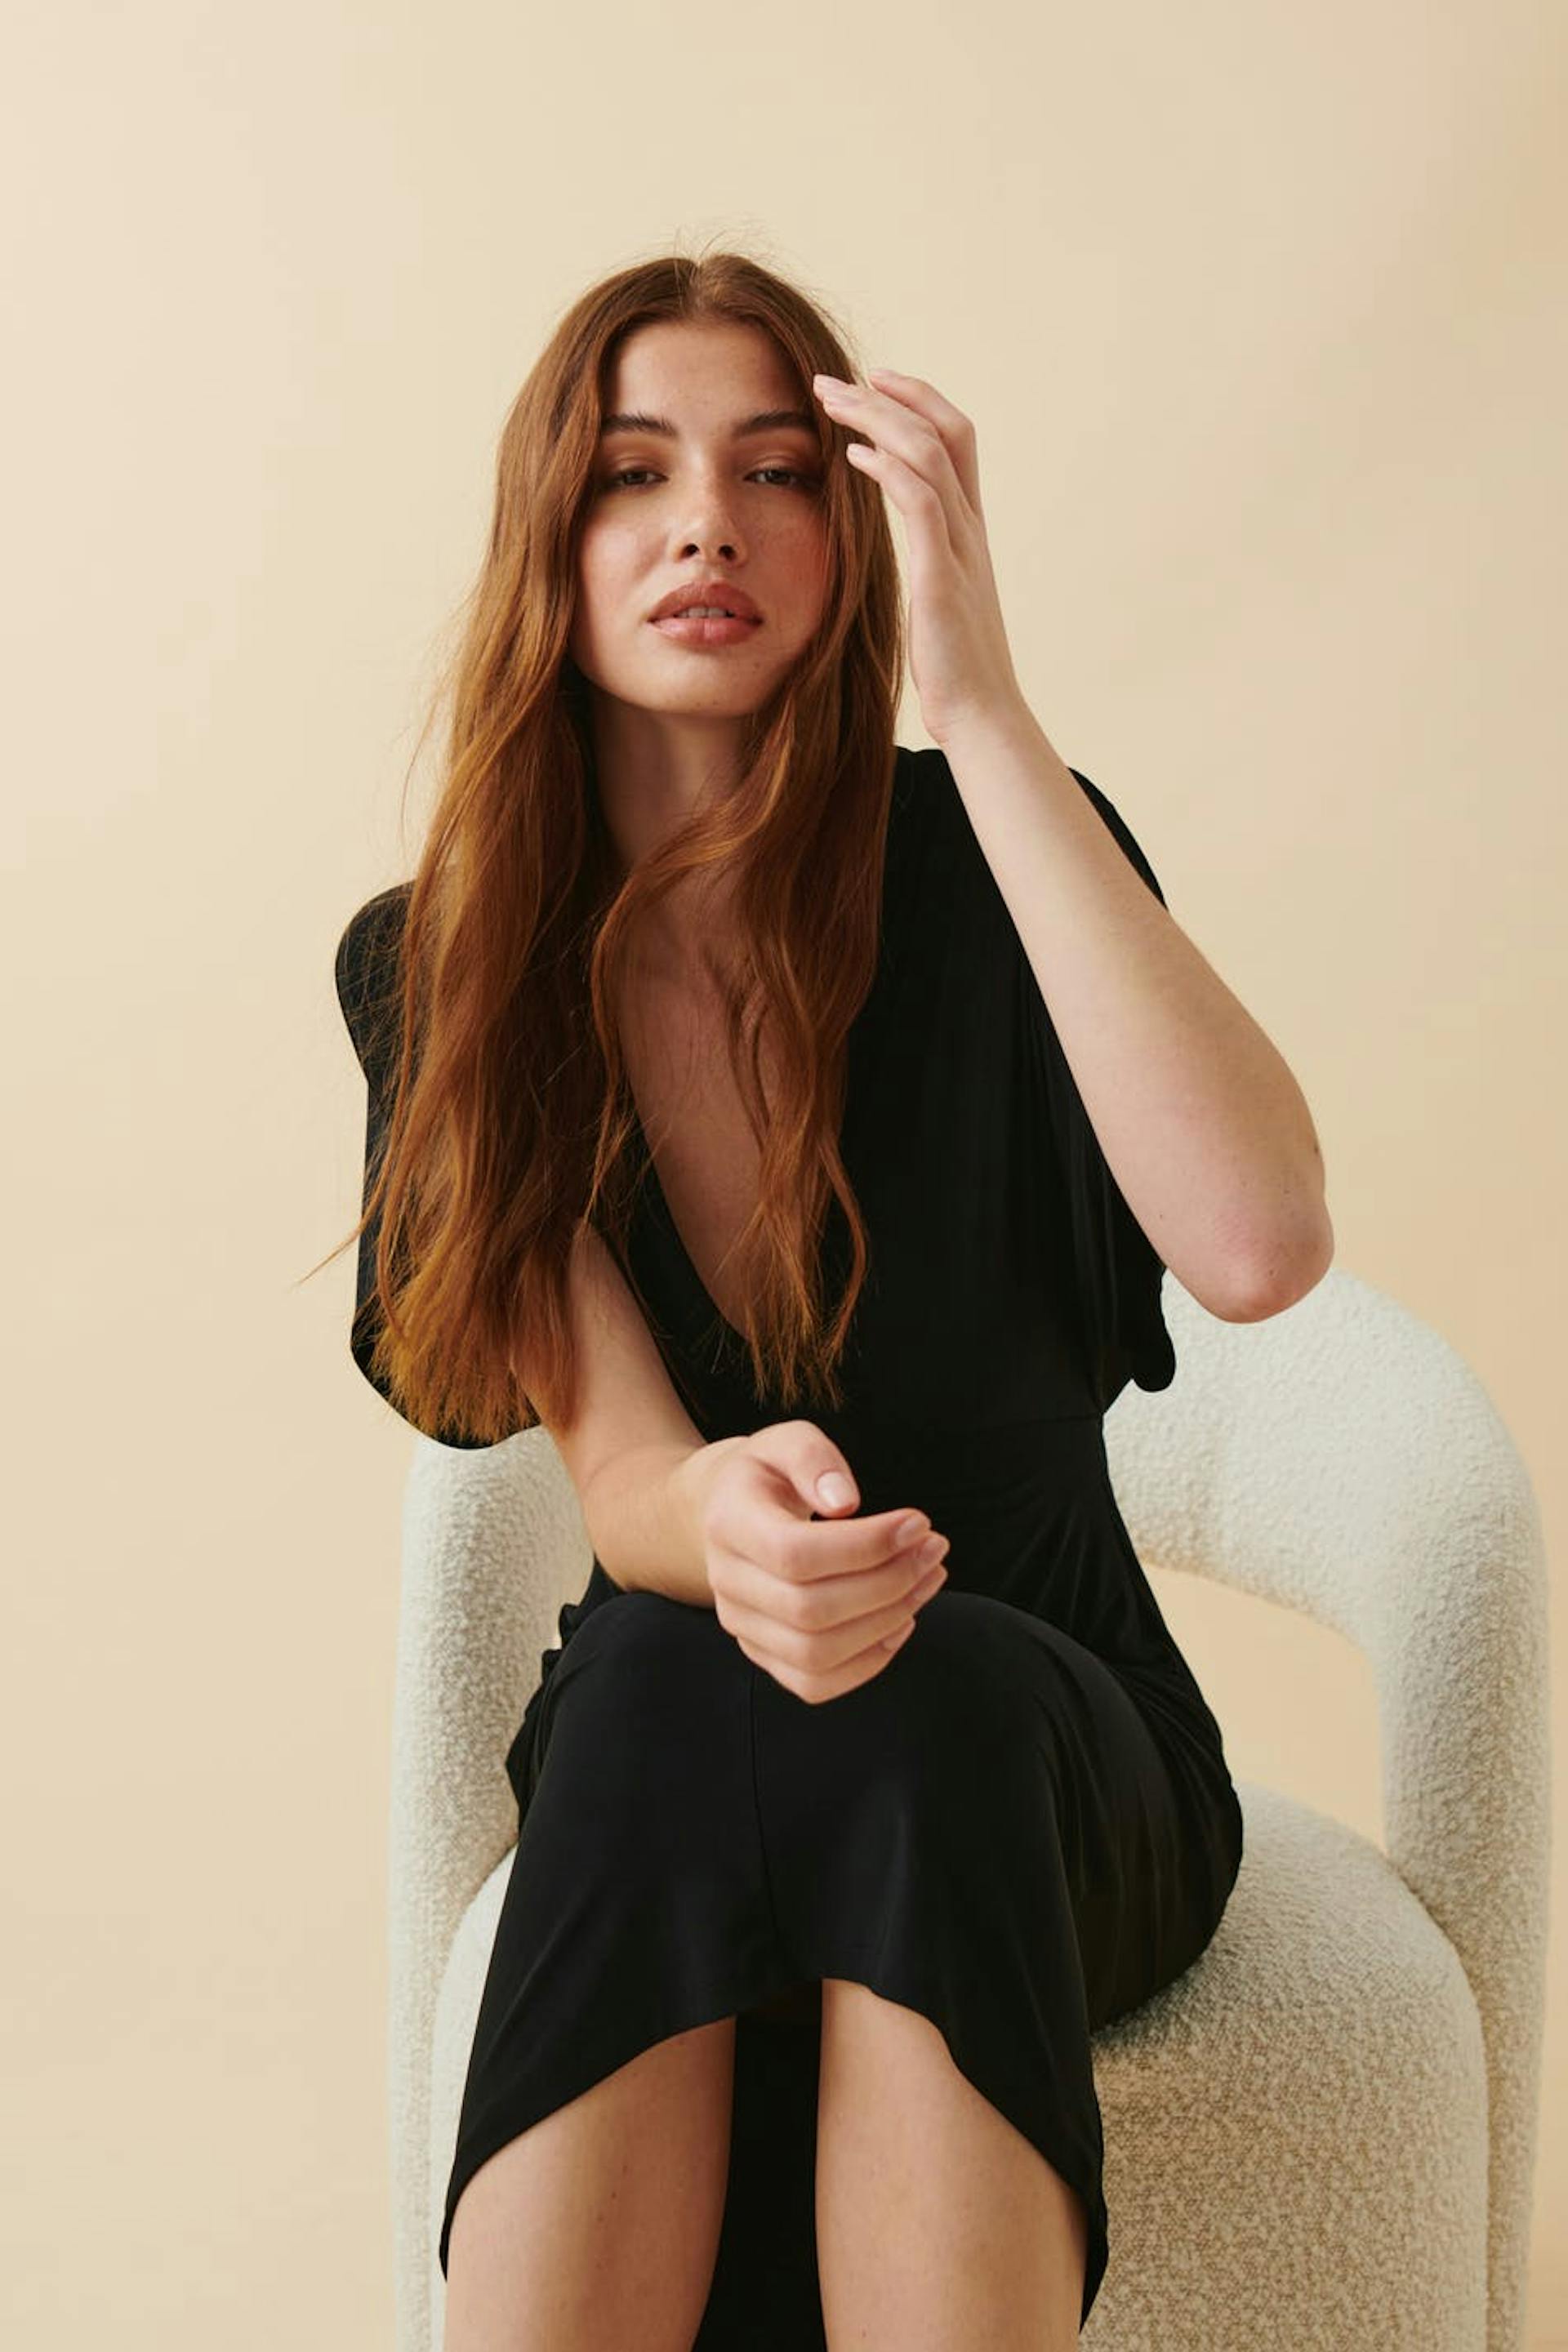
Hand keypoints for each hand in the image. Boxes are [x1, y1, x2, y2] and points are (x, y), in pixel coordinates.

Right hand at [680, 1421, 949, 1703]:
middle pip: (811, 1610)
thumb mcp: (786, 1442)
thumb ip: (813, 1459)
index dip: (866, 1546)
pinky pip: (816, 1684)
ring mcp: (742, 1626)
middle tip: (934, 1548)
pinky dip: (869, 1662)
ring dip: (888, 1621)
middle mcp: (727, 1584)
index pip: (796, 1554)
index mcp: (729, 1525)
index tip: (919, 1523)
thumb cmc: (769, 1475)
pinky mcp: (764, 1654)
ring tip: (929, 1578)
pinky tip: (903, 1620)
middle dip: (889, 1583)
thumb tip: (845, 1502)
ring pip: (817, 1654)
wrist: (728, 1514)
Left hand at [811, 364, 1029, 748]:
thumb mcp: (939, 598)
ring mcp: (959, 549)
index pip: (955, 440)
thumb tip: (902, 542)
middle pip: (944, 431)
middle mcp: (971, 528)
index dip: (919, 401)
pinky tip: (853, 456)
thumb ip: (926, 559)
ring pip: (929, 454)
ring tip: (832, 401)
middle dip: (890, 395)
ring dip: (878, 419)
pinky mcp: (941, 576)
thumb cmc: (955, 666)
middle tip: (835, 379)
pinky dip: (887, 469)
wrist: (981, 714)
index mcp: (970, 530)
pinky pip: (920, 503)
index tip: (875, 381)